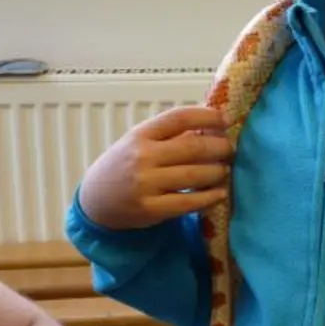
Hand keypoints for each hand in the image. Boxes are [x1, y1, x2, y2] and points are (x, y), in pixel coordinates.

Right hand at [77, 106, 232, 230]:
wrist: (95, 201)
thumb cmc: (124, 166)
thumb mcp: (139, 142)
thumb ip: (170, 134)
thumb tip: (213, 124)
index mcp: (141, 134)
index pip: (179, 117)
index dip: (208, 116)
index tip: (226, 120)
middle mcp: (142, 156)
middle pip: (193, 146)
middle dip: (219, 147)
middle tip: (229, 149)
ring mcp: (146, 183)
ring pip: (195, 174)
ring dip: (217, 171)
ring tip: (224, 169)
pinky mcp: (151, 209)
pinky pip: (189, 202)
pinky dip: (209, 197)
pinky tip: (219, 192)